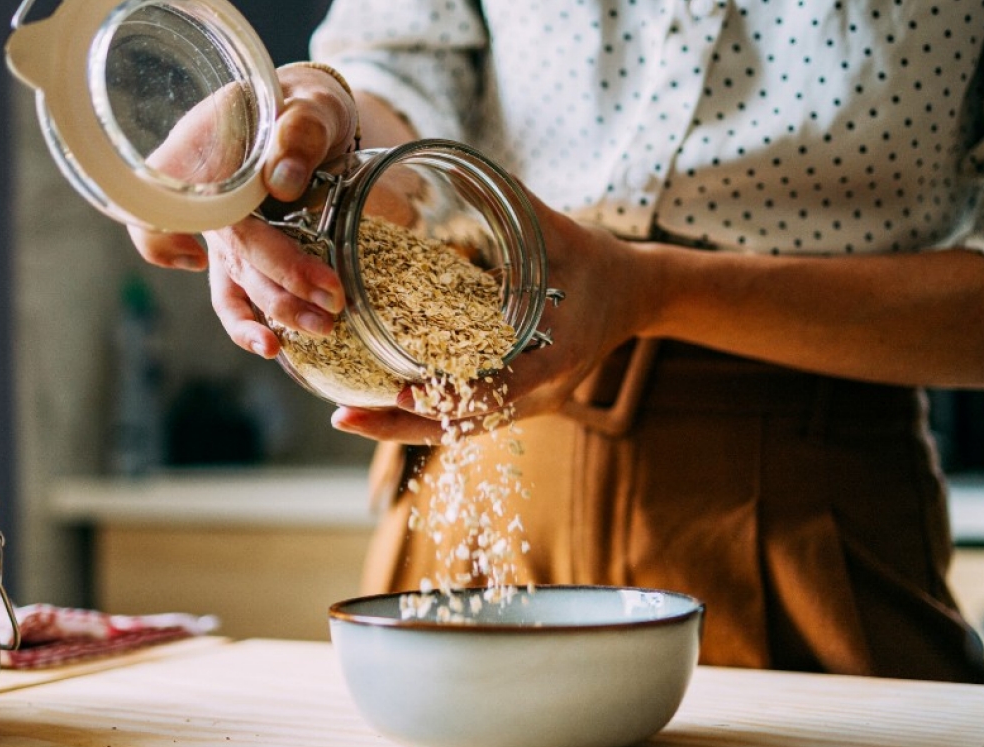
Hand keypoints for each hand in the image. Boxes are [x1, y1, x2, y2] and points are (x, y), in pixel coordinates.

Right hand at [128, 64, 359, 356]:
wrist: (305, 120)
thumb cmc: (300, 106)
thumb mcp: (308, 102)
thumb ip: (299, 130)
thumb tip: (283, 182)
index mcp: (202, 159)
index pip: (179, 202)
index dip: (175, 238)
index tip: (201, 256)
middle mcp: (201, 205)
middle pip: (232, 254)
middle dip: (282, 284)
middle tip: (331, 300)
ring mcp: (219, 236)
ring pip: (235, 285)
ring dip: (274, 313)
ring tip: (318, 330)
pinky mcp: (241, 258)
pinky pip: (235, 299)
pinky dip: (251, 327)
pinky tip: (276, 348)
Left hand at [331, 197, 645, 442]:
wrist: (637, 296)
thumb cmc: (600, 264)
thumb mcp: (563, 233)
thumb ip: (516, 204)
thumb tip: (463, 164)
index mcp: (558, 356)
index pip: (501, 391)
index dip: (451, 396)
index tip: (403, 392)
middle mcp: (540, 392)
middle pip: (464, 425)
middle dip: (403, 427)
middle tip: (346, 418)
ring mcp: (527, 403)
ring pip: (458, 430)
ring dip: (403, 429)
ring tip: (348, 418)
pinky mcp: (516, 401)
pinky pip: (464, 418)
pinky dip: (422, 418)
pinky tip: (379, 407)